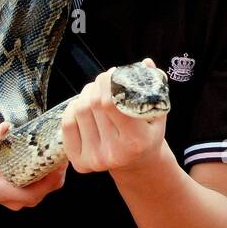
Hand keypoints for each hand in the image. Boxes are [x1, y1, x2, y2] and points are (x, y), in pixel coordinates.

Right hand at [0, 120, 67, 210]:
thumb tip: (6, 126)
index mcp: (1, 191)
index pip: (32, 193)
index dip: (50, 179)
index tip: (57, 159)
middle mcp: (14, 199)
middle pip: (46, 189)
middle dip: (58, 170)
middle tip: (62, 148)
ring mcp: (23, 199)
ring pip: (49, 187)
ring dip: (58, 170)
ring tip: (60, 150)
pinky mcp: (29, 194)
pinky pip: (47, 185)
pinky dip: (53, 172)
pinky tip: (54, 156)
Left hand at [62, 57, 167, 175]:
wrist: (138, 165)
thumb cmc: (149, 134)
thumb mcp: (158, 113)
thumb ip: (154, 87)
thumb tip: (145, 63)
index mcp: (136, 140)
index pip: (111, 103)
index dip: (108, 82)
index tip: (113, 73)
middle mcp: (114, 153)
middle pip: (94, 104)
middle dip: (98, 84)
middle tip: (105, 79)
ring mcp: (95, 159)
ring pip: (80, 110)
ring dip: (86, 93)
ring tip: (96, 91)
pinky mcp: (81, 163)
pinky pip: (67, 124)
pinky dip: (72, 107)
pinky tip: (83, 104)